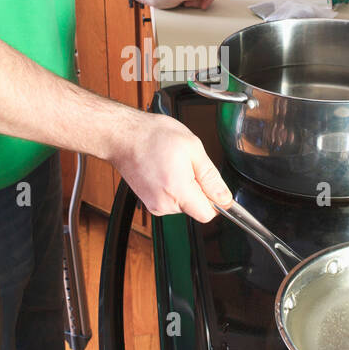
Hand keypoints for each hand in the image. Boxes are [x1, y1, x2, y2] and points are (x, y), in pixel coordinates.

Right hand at [109, 111, 232, 222]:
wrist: (123, 135)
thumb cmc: (153, 135)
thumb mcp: (193, 148)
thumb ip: (211, 177)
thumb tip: (225, 198)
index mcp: (178, 191)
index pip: (207, 214)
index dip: (216, 200)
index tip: (212, 184)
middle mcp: (164, 204)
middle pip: (196, 208)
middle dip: (198, 189)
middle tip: (187, 165)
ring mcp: (154, 205)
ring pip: (184, 204)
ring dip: (185, 187)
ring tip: (173, 164)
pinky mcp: (149, 202)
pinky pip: (171, 200)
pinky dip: (173, 187)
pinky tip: (164, 169)